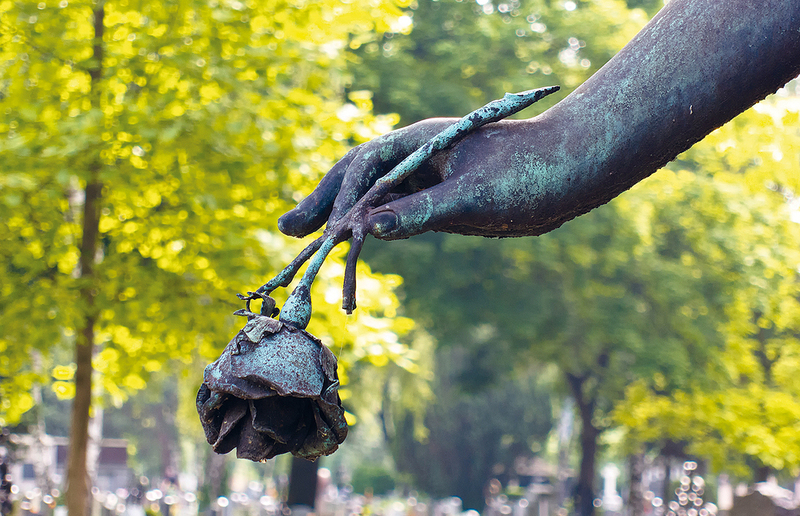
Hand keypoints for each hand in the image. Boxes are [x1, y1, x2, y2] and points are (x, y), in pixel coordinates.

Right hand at [278, 116, 570, 239]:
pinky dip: (369, 230)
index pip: (364, 167)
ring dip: (339, 218)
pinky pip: (393, 215)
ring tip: (305, 238)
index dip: (339, 200)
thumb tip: (372, 230)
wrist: (571, 175)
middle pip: (356, 178)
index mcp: (420, 141)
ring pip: (372, 198)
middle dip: (322, 203)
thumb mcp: (474, 195)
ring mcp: (425, 179)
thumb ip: (423, 211)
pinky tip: (353, 244)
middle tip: (287, 230)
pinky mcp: (438, 202)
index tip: (326, 234)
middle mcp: (417, 158)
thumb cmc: (530, 173)